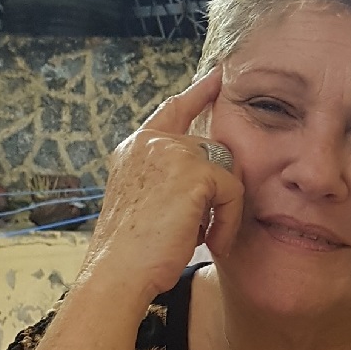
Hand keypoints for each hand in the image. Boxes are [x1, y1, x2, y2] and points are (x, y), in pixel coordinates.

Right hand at [76, 68, 243, 300]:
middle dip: (220, 188)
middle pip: (212, 149)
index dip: (198, 92)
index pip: (173, 109)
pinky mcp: (195, 172)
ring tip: (204, 237)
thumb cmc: (131, 252)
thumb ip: (168, 179)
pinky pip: (234, 191)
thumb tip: (211, 176)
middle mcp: (150, 142)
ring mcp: (172, 152)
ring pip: (226, 171)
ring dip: (223, 209)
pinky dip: (229, 221)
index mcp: (135, 148)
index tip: (218, 76)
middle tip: (206, 226)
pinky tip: (211, 242)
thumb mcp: (145, 203)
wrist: (117, 273)